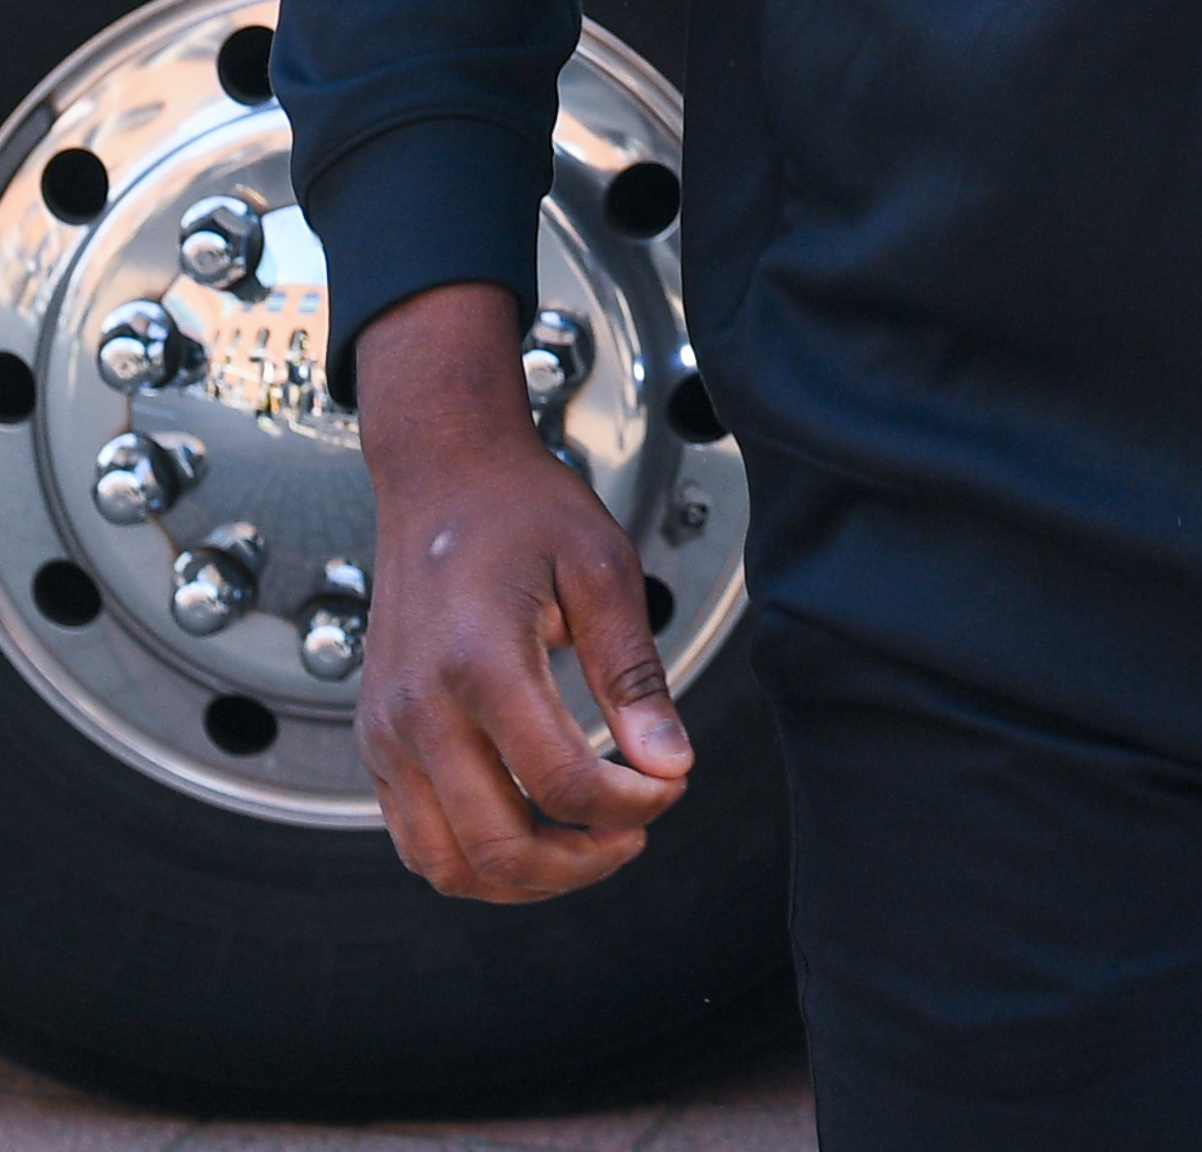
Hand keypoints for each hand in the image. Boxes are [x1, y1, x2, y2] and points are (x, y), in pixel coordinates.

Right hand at [353, 281, 691, 901]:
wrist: (440, 475)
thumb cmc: (521, 510)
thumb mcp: (601, 568)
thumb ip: (634, 674)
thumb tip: (669, 763)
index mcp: (479, 660)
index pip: (560, 781)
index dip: (631, 805)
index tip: (672, 785)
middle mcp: (418, 709)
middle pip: (498, 845)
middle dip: (582, 860)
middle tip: (636, 832)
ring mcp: (386, 732)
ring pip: (448, 864)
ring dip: (527, 878)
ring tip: (588, 844)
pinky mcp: (376, 742)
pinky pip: (416, 839)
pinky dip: (475, 860)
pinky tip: (532, 829)